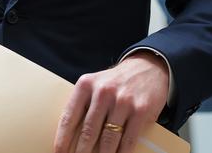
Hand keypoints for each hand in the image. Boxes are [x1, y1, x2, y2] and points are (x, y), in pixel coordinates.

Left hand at [54, 52, 168, 152]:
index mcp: (86, 85)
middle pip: (88, 131)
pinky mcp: (140, 110)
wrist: (149, 67)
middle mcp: (103, 92)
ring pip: (108, 138)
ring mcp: (123, 101)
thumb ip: (83, 104)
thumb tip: (70, 136)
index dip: (62, 139)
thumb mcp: (95, 84)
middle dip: (81, 152)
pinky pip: (128, 140)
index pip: (69, 117)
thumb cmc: (116, 82)